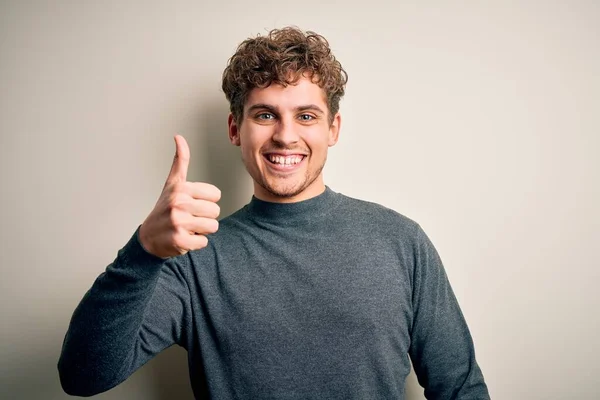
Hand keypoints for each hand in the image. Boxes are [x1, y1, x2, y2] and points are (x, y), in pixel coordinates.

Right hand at [139, 135, 220, 257]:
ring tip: (187, 227)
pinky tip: (184, 237)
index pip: (216, 195)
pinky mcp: (179, 240)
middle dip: (205, 217)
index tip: (191, 203)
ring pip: (213, 226)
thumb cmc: (164, 208)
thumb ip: (180, 160)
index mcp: (181, 188)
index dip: (206, 201)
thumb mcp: (172, 183)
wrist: (148, 236)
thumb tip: (179, 136)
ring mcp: (178, 222)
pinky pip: (204, 242)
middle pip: (216, 211)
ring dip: (202, 230)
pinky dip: (196, 243)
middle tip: (189, 217)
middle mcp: (178, 203)